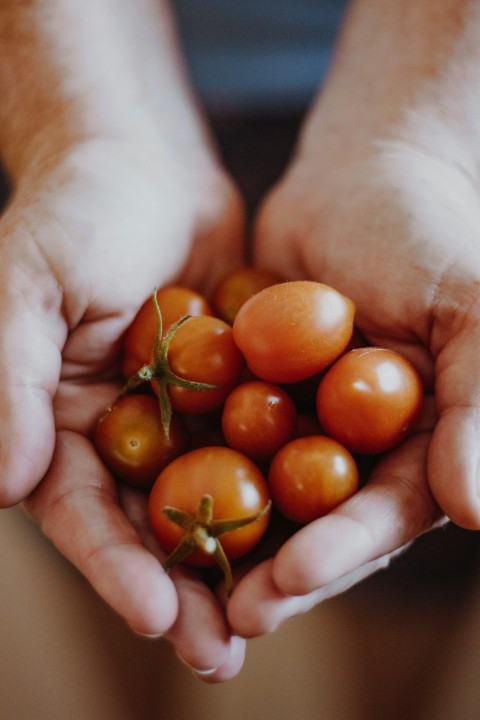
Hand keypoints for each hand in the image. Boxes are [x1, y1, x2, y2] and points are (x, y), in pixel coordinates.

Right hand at [0, 135, 246, 676]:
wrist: (144, 163)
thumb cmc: (73, 212)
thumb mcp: (29, 286)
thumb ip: (10, 380)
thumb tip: (2, 485)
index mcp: (60, 423)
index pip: (82, 510)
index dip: (112, 564)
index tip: (151, 615)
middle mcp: (121, 432)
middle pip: (150, 524)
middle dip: (182, 590)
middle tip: (221, 653)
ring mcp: (181, 415)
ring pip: (212, 499)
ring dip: (240, 558)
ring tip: (274, 617)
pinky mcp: (234, 390)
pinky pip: (261, 443)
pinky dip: (285, 486)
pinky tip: (318, 527)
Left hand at [227, 0, 479, 635]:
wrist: (360, 173)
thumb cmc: (427, 232)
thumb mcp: (467, 307)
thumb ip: (477, 403)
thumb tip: (475, 512)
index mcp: (417, 441)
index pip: (382, 513)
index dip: (340, 551)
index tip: (289, 582)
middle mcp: (358, 444)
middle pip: (315, 522)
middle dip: (274, 569)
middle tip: (224, 616)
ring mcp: (300, 419)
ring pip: (261, 493)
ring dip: (225, 538)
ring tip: (176, 580)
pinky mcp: (249, 389)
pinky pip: (216, 432)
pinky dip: (187, 463)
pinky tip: (146, 497)